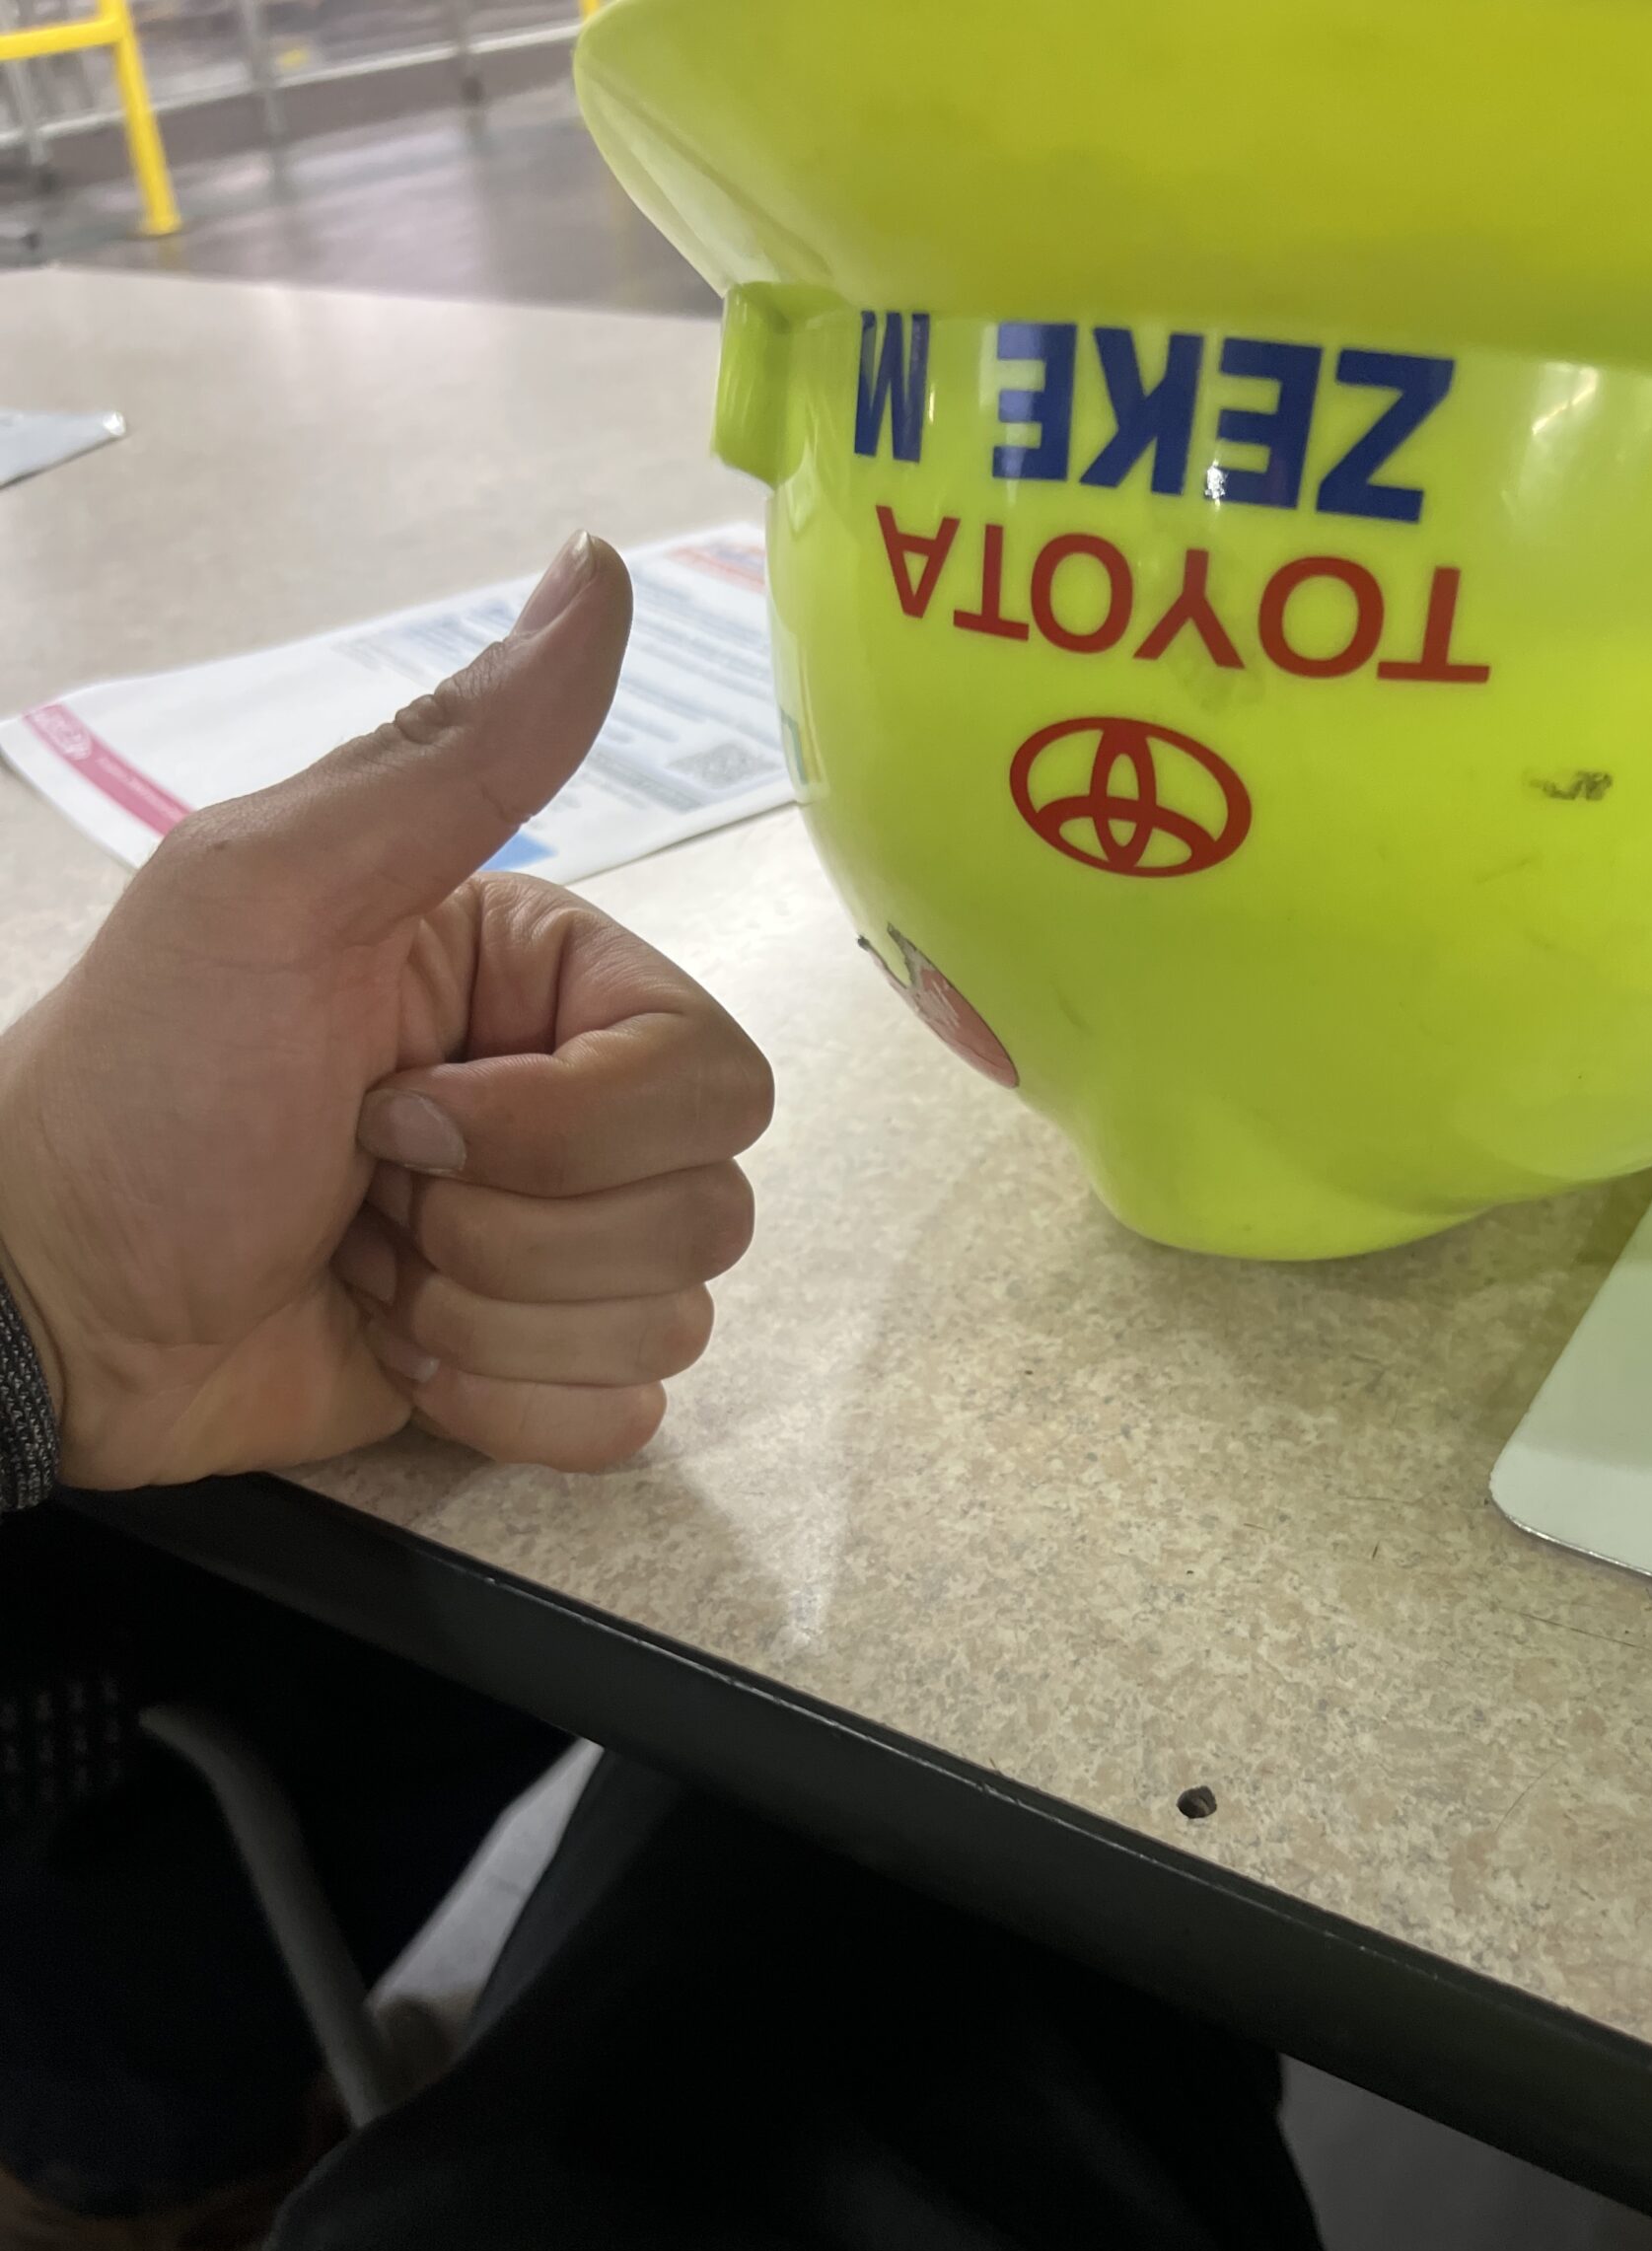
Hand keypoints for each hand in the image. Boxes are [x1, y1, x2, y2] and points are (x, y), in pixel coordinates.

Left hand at [0, 532, 771, 1489]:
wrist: (48, 1304)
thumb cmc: (145, 1090)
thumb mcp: (276, 891)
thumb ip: (460, 752)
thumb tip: (604, 564)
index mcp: (547, 981)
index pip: (716, 1074)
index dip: (574, 1124)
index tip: (402, 1108)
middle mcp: (577, 1103)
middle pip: (710, 1201)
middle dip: (522, 1232)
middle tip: (378, 1188)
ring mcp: (562, 1243)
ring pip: (672, 1313)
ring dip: (494, 1318)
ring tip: (370, 1267)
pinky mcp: (536, 1363)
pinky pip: (626, 1416)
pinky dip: (501, 1402)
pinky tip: (396, 1347)